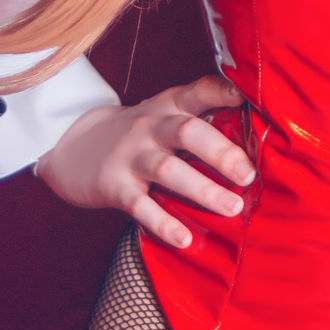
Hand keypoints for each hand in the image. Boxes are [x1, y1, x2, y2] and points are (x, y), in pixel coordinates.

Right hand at [36, 73, 254, 249]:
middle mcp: (150, 127)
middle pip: (187, 131)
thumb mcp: (162, 115)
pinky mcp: (114, 185)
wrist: (71, 146)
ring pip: (168, 169)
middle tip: (248, 175)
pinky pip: (140, 205)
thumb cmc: (137, 134)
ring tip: (232, 207)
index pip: (197, 91)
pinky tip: (185, 239)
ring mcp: (130, 156)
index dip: (224, 91)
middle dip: (221, 152)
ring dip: (203, 189)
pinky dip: (163, 223)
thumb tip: (258, 134)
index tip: (248, 99)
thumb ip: (200, 119)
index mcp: (168, 107)